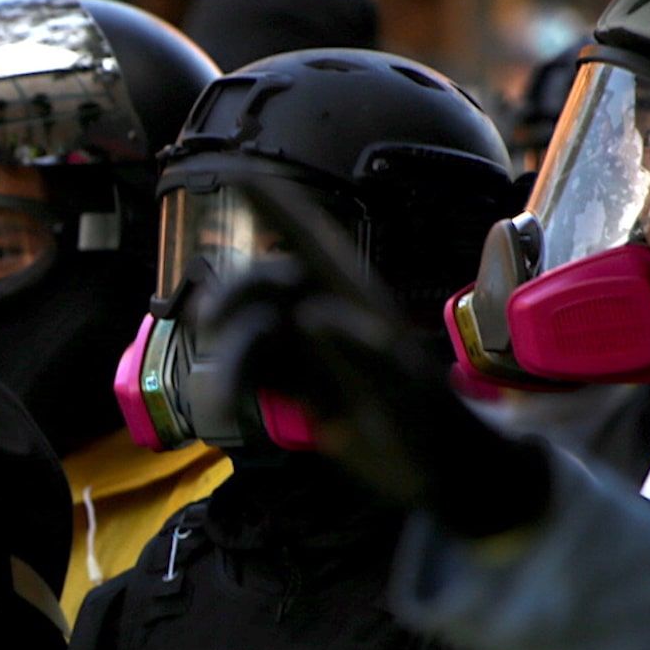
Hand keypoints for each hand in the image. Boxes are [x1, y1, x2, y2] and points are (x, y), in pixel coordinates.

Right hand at [195, 228, 551, 542]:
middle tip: (211, 320)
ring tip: (225, 398)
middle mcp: (326, 317)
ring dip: (228, 359)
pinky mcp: (296, 386)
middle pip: (264, 286)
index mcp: (357, 301)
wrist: (438, 476)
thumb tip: (313, 316)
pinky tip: (235, 407)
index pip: (309, 240)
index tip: (236, 173)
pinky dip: (234, 386)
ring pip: (249, 333)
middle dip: (234, 296)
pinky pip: (251, 372)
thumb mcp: (402, 395)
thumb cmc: (434, 429)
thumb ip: (361, 352)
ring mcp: (309, 352)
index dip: (274, 205)